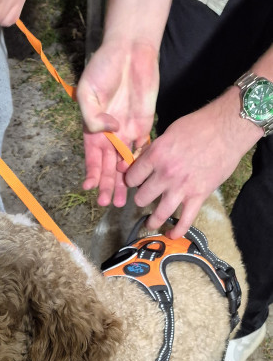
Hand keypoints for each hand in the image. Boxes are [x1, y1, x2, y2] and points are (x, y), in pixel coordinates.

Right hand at [76, 39, 158, 207]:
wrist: (129, 50)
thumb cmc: (103, 68)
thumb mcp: (87, 91)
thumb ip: (93, 116)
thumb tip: (109, 131)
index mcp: (93, 129)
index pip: (92, 158)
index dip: (91, 173)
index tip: (91, 187)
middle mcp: (109, 135)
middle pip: (109, 166)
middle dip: (109, 185)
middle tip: (111, 202)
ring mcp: (127, 131)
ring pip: (126, 163)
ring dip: (125, 181)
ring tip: (125, 199)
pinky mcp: (144, 125)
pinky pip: (143, 149)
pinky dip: (142, 164)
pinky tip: (142, 179)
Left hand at [125, 88, 259, 236]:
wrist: (228, 128)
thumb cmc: (200, 125)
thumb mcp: (169, 132)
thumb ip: (154, 150)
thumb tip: (141, 161)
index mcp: (156, 155)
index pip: (132, 177)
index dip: (131, 180)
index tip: (135, 182)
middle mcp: (166, 174)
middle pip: (141, 198)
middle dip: (142, 198)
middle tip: (147, 197)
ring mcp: (182, 188)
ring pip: (158, 214)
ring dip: (152, 220)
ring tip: (150, 223)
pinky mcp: (198, 196)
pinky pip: (185, 221)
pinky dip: (176, 231)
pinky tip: (171, 234)